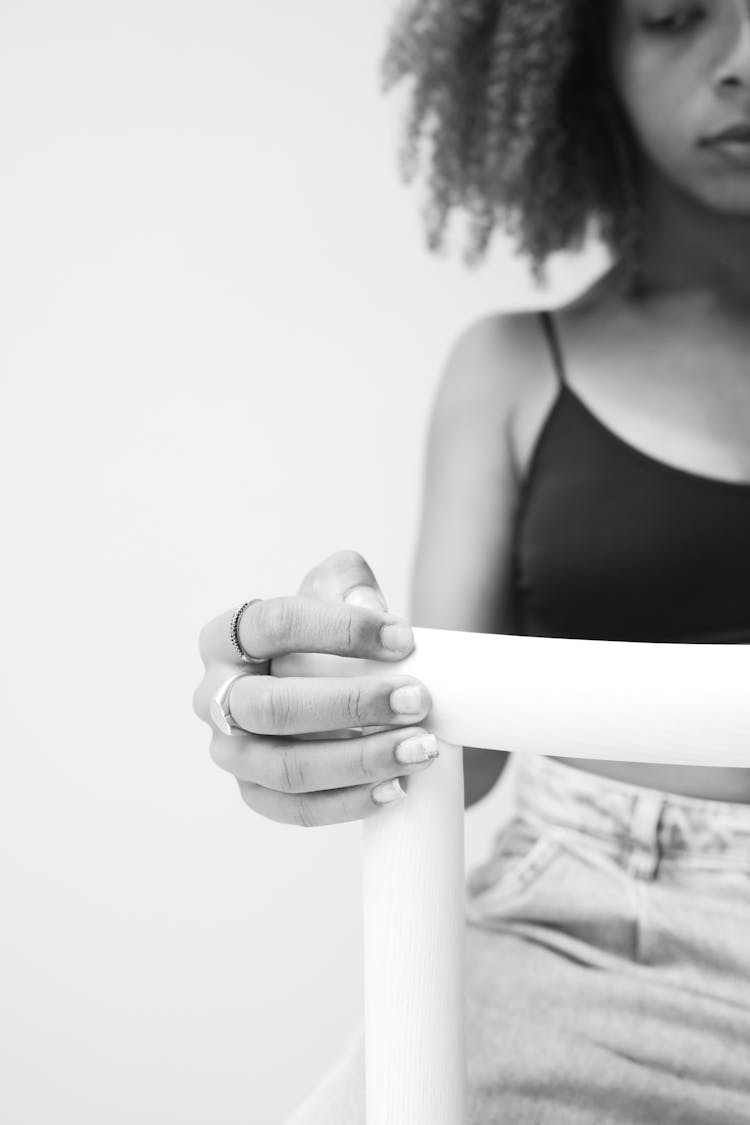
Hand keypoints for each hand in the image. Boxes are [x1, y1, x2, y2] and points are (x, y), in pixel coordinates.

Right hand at [192, 550, 436, 826]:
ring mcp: (229, 751)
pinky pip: (296, 809)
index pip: (274, 625)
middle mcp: (214, 697)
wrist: (319, 682)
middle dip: (352, 704)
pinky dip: (348, 802)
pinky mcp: (253, 792)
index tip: (404, 639)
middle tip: (418, 700)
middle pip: (273, 707)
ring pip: (286, 767)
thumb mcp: (332, 591)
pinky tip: (396, 786)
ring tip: (420, 748)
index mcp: (224, 637)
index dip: (341, 630)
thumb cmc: (324, 635)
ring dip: (360, 760)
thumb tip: (368, 606)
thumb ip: (349, 581)